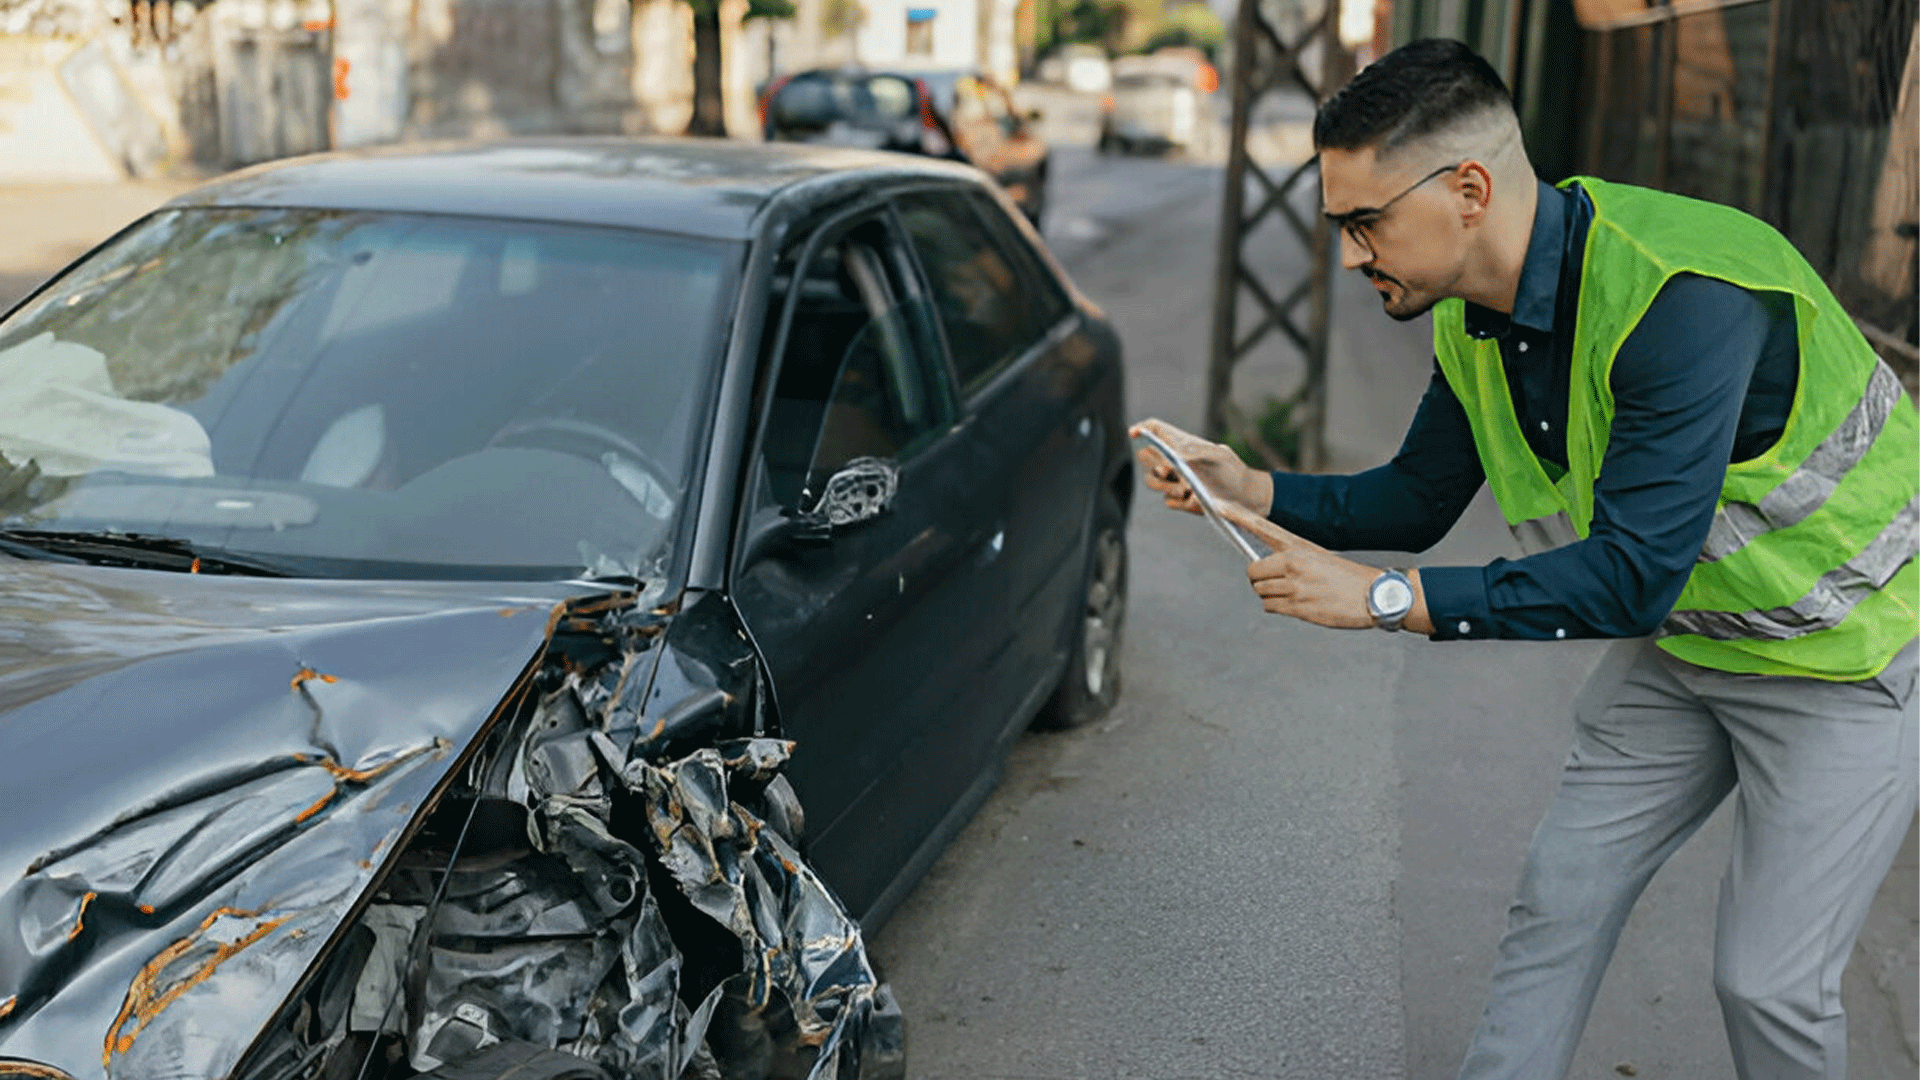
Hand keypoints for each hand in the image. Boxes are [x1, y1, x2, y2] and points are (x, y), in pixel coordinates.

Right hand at [1129, 418, 1273, 516]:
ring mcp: (1177, 481)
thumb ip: (1194, 452)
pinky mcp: (1181, 500)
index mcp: (1183, 445)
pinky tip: (1197, 501)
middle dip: (1155, 466)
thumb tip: (1174, 455)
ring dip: (1167, 487)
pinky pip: (1168, 501)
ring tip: (1188, 491)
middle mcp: (1176, 461)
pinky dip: (1180, 502)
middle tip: (1170, 472)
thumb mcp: (1218, 456)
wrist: (1247, 498)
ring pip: (1153, 482)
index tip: (1134, 433)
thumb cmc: (1235, 471)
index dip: (1143, 429)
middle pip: (1147, 459)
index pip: (1156, 430)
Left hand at [1220, 502, 1428, 631]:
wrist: (1373, 596)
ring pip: (1259, 591)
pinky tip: (1296, 603)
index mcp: (1299, 546)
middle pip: (1252, 571)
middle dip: (1258, 578)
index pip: (1263, 526)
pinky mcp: (1298, 607)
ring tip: (1292, 593)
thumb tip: (1264, 569)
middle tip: (1273, 581)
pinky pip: (1270, 607)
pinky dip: (1277, 607)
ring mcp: (1295, 586)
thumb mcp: (1318, 557)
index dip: (1238, 516)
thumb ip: (1290, 559)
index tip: (1218, 506)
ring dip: (1269, 594)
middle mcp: (1294, 563)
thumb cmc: (1345, 577)